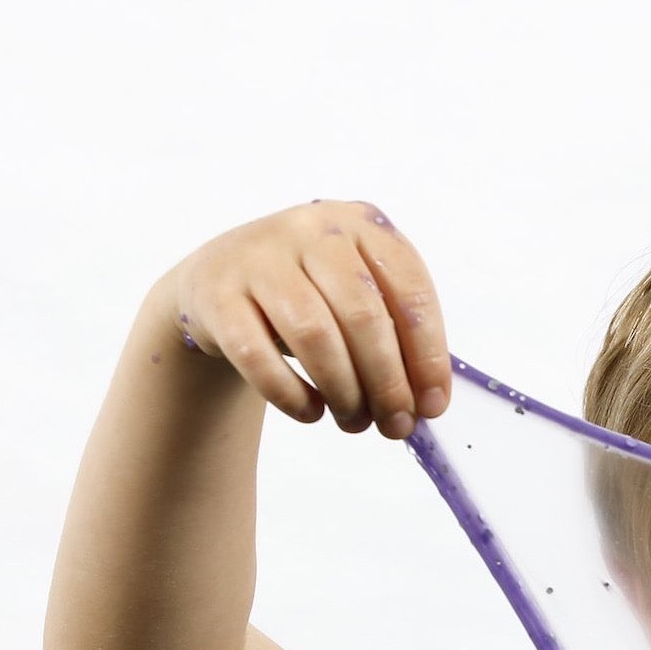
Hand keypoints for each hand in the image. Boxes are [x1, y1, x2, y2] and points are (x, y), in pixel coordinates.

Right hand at [164, 199, 450, 434]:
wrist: (218, 281)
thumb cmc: (307, 293)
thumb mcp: (354, 294)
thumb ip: (393, 336)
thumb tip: (426, 403)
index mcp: (360, 224)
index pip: (409, 290)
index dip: (427, 355)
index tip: (433, 406)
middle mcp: (310, 230)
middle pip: (363, 316)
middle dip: (387, 383)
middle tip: (394, 426)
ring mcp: (258, 258)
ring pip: (314, 335)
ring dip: (344, 392)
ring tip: (354, 422)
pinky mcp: (217, 296)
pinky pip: (258, 357)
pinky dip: (291, 395)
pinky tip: (310, 412)